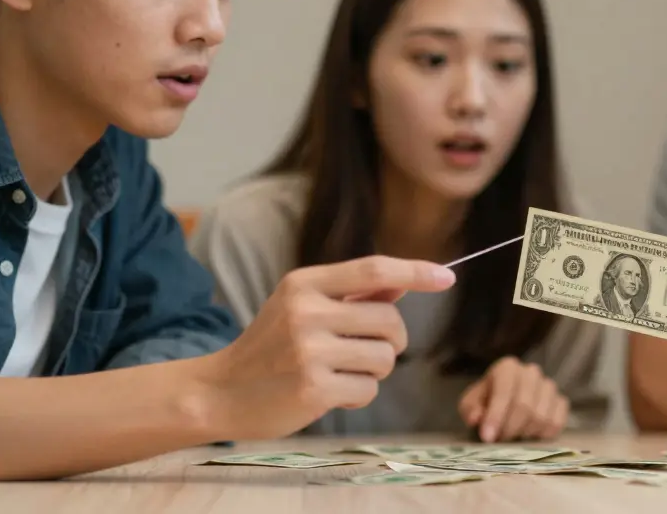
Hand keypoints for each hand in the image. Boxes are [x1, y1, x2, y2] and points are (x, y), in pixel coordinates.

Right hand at [202, 256, 454, 439]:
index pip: (374, 270)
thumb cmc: (270, 347)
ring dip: (373, 371)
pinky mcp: (313, 388)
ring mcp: (308, 351)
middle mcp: (306, 311)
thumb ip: (350, 295)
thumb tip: (402, 285)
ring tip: (340, 373)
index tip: (447, 277)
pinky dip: (358, 396)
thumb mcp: (301, 307)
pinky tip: (330, 394)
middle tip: (368, 351)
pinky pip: (368, 389)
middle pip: (389, 321)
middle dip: (393, 341)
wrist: (219, 392)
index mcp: (305, 284)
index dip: (416, 272)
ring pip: (384, 357)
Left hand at [458, 357, 568, 442]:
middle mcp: (531, 372)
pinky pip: (556, 423)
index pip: (504, 392)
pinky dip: (542, 434)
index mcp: (507, 368)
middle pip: (525, 406)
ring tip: (511, 435)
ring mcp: (549, 386)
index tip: (487, 437)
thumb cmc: (486, 401)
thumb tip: (477, 418)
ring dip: (524, 434)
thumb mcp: (471, 403)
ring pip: (541, 418)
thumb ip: (471, 409)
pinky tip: (529, 434)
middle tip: (498, 440)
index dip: (496, 416)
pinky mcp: (561, 401)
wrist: (505, 399)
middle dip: (509, 428)